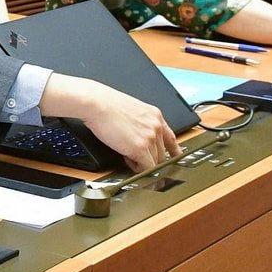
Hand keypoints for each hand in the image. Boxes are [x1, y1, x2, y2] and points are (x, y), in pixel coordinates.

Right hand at [41, 73, 177, 171]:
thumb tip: (139, 138)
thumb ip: (141, 124)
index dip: (174, 151)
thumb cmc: (106, 104)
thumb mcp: (132, 110)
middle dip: (149, 158)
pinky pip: (145, 168)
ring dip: (141, 163)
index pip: (171, 138)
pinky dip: (137, 168)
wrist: (97, 103)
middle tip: (133, 155)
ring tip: (126, 154)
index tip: (174, 157)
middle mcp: (156, 126)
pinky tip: (127, 159)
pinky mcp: (140, 149)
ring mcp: (150, 138)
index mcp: (155, 115)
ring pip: (154, 162)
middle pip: (162, 154)